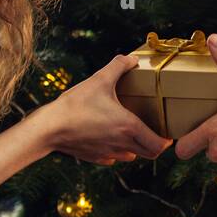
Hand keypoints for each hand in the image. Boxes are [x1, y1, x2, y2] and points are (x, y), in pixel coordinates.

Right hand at [33, 54, 171, 164]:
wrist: (48, 128)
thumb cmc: (75, 104)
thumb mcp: (99, 80)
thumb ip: (118, 66)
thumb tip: (132, 58)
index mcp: (129, 127)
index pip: (159, 145)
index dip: (167, 140)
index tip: (167, 131)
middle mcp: (122, 144)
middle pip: (150, 154)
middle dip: (155, 144)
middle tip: (153, 130)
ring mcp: (109, 153)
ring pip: (132, 157)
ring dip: (137, 147)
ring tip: (132, 132)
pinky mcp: (95, 158)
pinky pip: (113, 158)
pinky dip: (117, 151)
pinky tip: (111, 137)